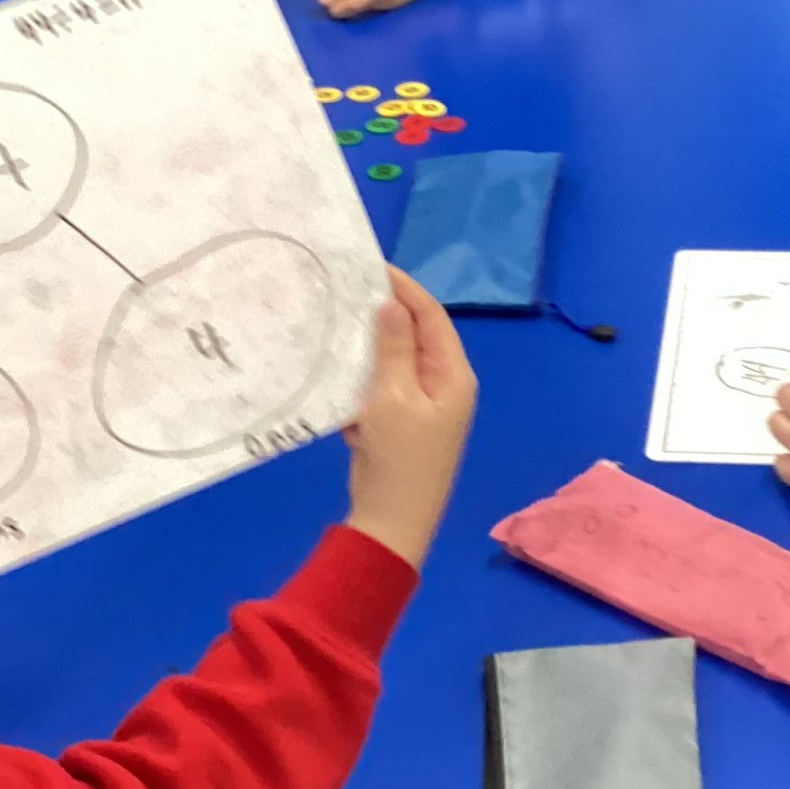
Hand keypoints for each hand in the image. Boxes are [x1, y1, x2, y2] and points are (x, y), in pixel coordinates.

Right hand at [344, 267, 476, 567]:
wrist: (392, 522)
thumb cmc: (399, 458)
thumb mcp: (393, 398)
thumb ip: (393, 349)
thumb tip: (392, 304)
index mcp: (453, 375)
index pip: (432, 317)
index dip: (405, 289)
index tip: (373, 266)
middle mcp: (444, 385)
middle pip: (415, 336)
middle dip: (384, 313)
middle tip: (347, 289)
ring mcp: (424, 406)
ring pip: (395, 361)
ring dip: (369, 346)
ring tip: (336, 320)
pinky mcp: (402, 423)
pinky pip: (383, 387)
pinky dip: (364, 377)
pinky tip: (339, 368)